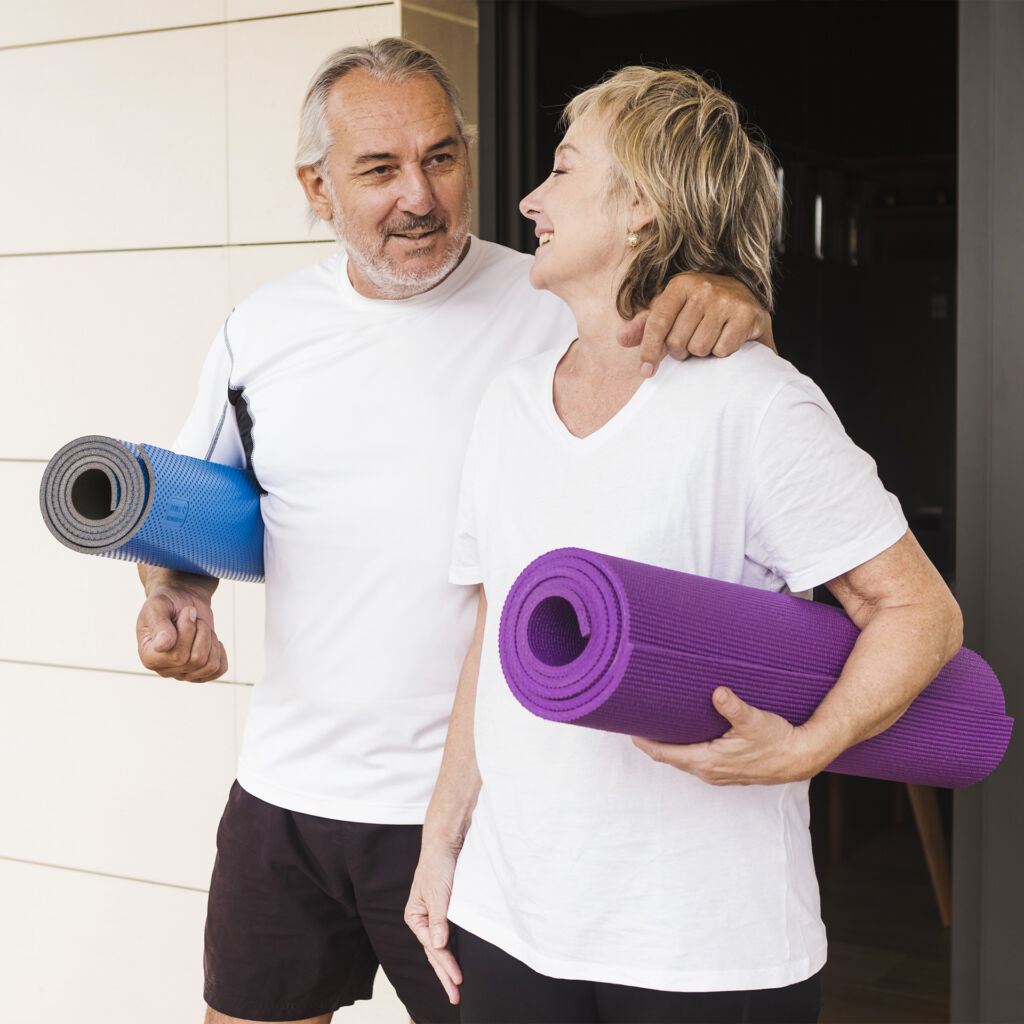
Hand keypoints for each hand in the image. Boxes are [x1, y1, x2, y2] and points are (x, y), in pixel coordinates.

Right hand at [136, 585, 227, 681]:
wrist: (183, 601)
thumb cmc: (167, 603)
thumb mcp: (157, 606)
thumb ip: (159, 625)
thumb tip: (163, 646)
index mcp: (149, 657)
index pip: (178, 656)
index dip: (188, 631)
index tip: (187, 611)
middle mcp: (165, 669)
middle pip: (197, 660)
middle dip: (201, 631)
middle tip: (194, 616)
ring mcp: (183, 673)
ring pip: (210, 665)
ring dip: (210, 639)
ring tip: (201, 627)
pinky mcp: (200, 672)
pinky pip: (219, 670)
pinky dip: (220, 652)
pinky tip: (211, 640)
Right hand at [404, 846, 462, 1003]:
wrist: (446, 844)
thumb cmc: (437, 865)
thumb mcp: (438, 893)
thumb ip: (439, 920)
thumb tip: (439, 946)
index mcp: (415, 917)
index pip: (432, 947)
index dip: (445, 965)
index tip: (458, 980)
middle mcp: (423, 920)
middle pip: (434, 952)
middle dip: (445, 975)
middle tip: (455, 996)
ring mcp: (435, 917)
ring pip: (442, 947)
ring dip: (449, 966)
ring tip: (456, 986)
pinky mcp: (448, 912)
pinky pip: (450, 936)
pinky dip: (454, 950)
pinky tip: (459, 962)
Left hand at [618, 272, 774, 376]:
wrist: (748, 302)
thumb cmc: (702, 310)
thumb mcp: (672, 311)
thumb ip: (646, 325)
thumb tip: (621, 339)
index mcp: (680, 284)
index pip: (657, 323)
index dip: (649, 350)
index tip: (646, 371)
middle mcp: (704, 287)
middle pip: (677, 342)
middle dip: (681, 351)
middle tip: (691, 343)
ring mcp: (727, 299)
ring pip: (699, 348)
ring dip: (703, 352)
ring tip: (710, 338)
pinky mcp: (747, 314)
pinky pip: (722, 350)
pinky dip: (722, 352)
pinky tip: (727, 338)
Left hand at [631, 686, 820, 784]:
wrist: (800, 758)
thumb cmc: (778, 740)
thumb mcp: (754, 720)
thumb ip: (733, 706)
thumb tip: (718, 692)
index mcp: (707, 761)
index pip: (663, 753)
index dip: (643, 741)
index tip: (628, 726)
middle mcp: (708, 771)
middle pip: (668, 757)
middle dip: (651, 741)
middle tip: (637, 720)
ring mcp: (716, 774)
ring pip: (682, 760)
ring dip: (667, 746)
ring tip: (655, 726)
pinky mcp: (725, 772)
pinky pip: (695, 761)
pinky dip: (683, 750)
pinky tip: (684, 736)